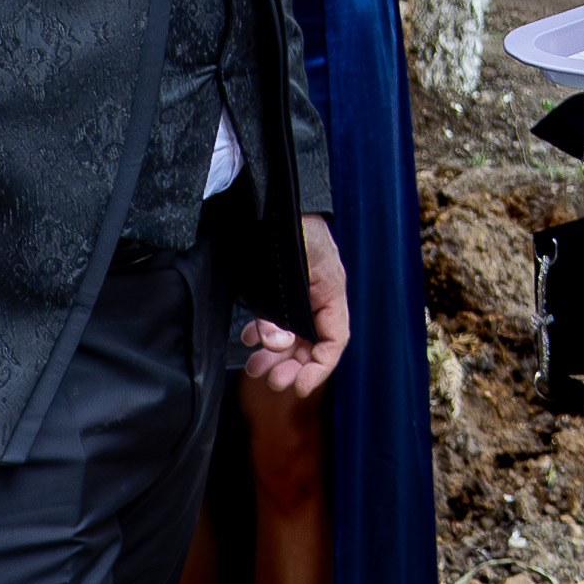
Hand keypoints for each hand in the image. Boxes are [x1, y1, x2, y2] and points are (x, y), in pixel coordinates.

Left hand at [239, 213, 350, 395]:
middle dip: (292, 365)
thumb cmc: (289, 227)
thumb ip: (281, 310)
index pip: (335, 340)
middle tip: (271, 380)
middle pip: (312, 344)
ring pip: (292, 335)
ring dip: (275, 354)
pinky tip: (249, 339)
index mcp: (330, 291)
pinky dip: (264, 334)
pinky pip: (277, 320)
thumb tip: (276, 342)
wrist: (270, 197)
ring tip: (255, 367)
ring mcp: (299, 294)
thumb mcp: (290, 269)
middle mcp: (318, 296)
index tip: (298, 386)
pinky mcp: (280, 289)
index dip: (319, 368)